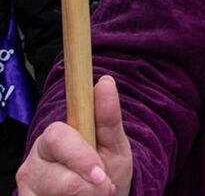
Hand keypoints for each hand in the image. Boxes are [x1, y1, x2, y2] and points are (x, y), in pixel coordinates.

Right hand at [17, 76, 132, 195]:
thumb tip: (106, 81)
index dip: (81, 158)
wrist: (103, 195)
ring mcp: (28, 185)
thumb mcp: (115, 144)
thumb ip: (108, 118)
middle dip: (88, 186)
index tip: (100, 174)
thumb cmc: (107, 167)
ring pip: (56, 195)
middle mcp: (35, 160)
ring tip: (93, 194)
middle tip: (104, 187)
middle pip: (58, 177)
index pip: (58, 138)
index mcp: (55, 137)